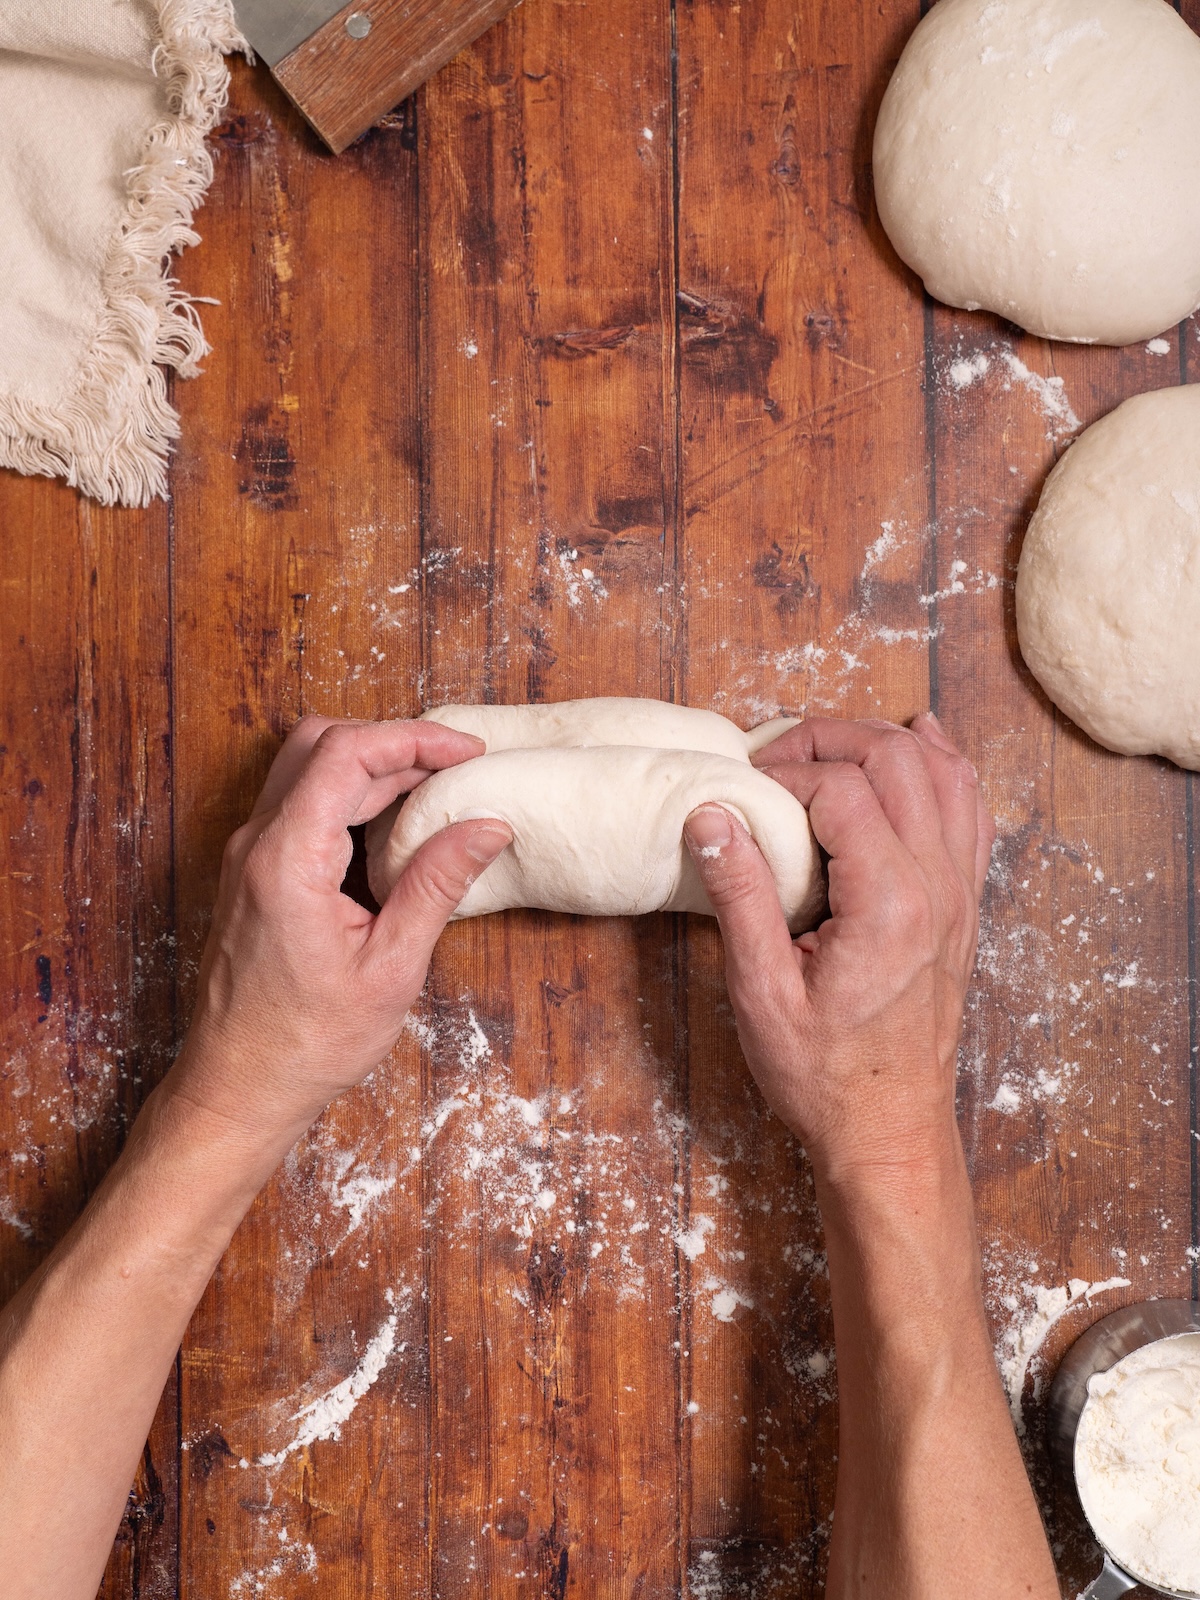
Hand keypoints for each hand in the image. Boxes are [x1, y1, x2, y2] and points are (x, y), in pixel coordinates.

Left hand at [168, 716, 510, 1152]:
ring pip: (308, 767)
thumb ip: (437, 886)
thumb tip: (487, 827)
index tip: (466, 752)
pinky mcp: (253, 871)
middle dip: (397, 744)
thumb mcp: (391, 967)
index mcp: (287, 860)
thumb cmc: (308, 1042)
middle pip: (324, 745)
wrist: (239, 1087)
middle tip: (457, 768)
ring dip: (372, 766)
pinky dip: (350, 795)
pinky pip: (300, 802)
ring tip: (435, 791)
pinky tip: (395, 825)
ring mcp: (248, 854)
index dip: (413, 739)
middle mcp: (257, 843)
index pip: (347, 753)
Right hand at [683, 714, 993, 1192]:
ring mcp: (960, 893)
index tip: (746, 790)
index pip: (842, 788)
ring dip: (885, 741)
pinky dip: (945, 766)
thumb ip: (739, 896)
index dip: (786, 772)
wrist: (888, 1127)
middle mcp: (937, 887)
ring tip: (829, 746)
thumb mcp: (760, 993)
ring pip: (945, 771)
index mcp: (889, 904)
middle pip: (898, 759)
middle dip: (830, 738)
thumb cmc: (823, 1074)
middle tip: (776, 757)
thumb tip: (712, 815)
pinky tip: (918, 744)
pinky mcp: (965, 903)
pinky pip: (971, 809)